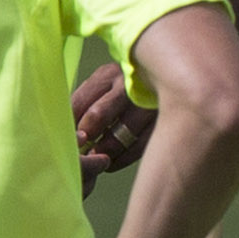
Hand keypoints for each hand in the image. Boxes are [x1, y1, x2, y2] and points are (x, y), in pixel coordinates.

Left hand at [72, 62, 158, 188]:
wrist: (172, 80)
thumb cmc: (124, 91)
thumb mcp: (104, 88)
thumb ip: (84, 105)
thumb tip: (66, 132)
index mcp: (107, 75)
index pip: (79, 101)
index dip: (69, 124)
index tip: (66, 139)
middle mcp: (128, 84)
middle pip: (99, 114)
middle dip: (87, 137)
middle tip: (82, 149)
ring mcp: (148, 102)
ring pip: (121, 133)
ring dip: (105, 150)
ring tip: (96, 157)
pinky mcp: (163, 120)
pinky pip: (140, 145)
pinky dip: (123, 158)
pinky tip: (112, 162)